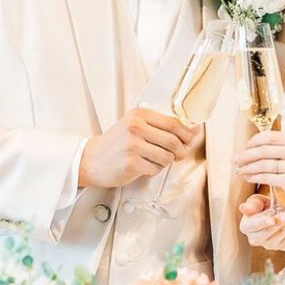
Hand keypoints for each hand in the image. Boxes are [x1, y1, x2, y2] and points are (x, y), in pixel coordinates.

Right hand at [79, 109, 196, 188]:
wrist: (91, 159)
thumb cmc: (116, 143)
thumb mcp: (136, 126)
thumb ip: (162, 126)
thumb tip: (194, 130)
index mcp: (139, 115)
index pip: (173, 123)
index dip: (187, 133)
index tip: (191, 138)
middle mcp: (136, 127)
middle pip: (173, 141)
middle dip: (181, 151)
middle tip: (179, 154)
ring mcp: (133, 146)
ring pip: (167, 157)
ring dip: (165, 162)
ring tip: (154, 160)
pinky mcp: (131, 163)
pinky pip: (156, 169)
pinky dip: (154, 170)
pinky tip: (144, 166)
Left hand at [232, 131, 284, 215]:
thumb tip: (267, 149)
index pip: (271, 136)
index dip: (255, 140)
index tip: (247, 146)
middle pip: (263, 149)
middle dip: (246, 155)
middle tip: (235, 159)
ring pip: (263, 164)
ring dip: (247, 167)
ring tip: (238, 170)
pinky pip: (267, 177)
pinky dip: (254, 177)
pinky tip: (248, 178)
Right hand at [239, 193, 284, 250]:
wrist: (279, 215)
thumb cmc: (265, 207)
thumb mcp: (258, 201)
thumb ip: (253, 203)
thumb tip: (244, 208)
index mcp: (246, 227)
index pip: (253, 225)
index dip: (262, 222)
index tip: (271, 219)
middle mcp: (256, 239)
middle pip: (269, 231)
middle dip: (280, 221)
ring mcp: (270, 244)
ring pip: (282, 233)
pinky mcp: (284, 246)